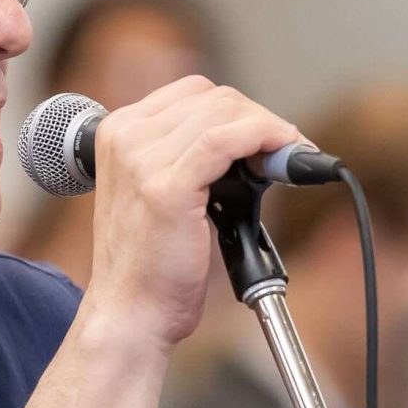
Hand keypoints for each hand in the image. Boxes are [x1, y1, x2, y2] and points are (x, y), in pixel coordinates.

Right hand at [75, 77, 301, 352]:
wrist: (131, 314)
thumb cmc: (151, 266)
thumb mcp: (161, 194)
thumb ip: (190, 158)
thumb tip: (253, 142)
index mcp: (118, 132)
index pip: (193, 93)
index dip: (240, 111)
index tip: (268, 137)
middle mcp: (124, 136)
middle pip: (213, 98)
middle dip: (259, 120)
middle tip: (288, 151)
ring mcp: (141, 159)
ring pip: (225, 114)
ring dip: (270, 130)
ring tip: (290, 158)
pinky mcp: (166, 186)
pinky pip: (228, 139)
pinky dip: (265, 138)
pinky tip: (283, 156)